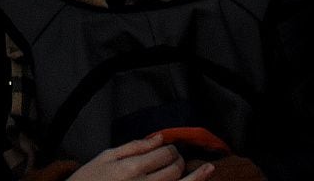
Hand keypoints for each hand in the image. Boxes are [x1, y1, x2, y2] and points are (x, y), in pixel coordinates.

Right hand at [69, 137, 212, 180]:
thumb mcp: (105, 157)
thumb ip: (134, 146)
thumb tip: (159, 137)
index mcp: (131, 168)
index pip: (164, 154)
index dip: (171, 149)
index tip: (170, 148)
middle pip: (175, 170)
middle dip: (179, 161)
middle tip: (177, 159)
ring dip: (194, 177)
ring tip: (207, 169)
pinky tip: (202, 180)